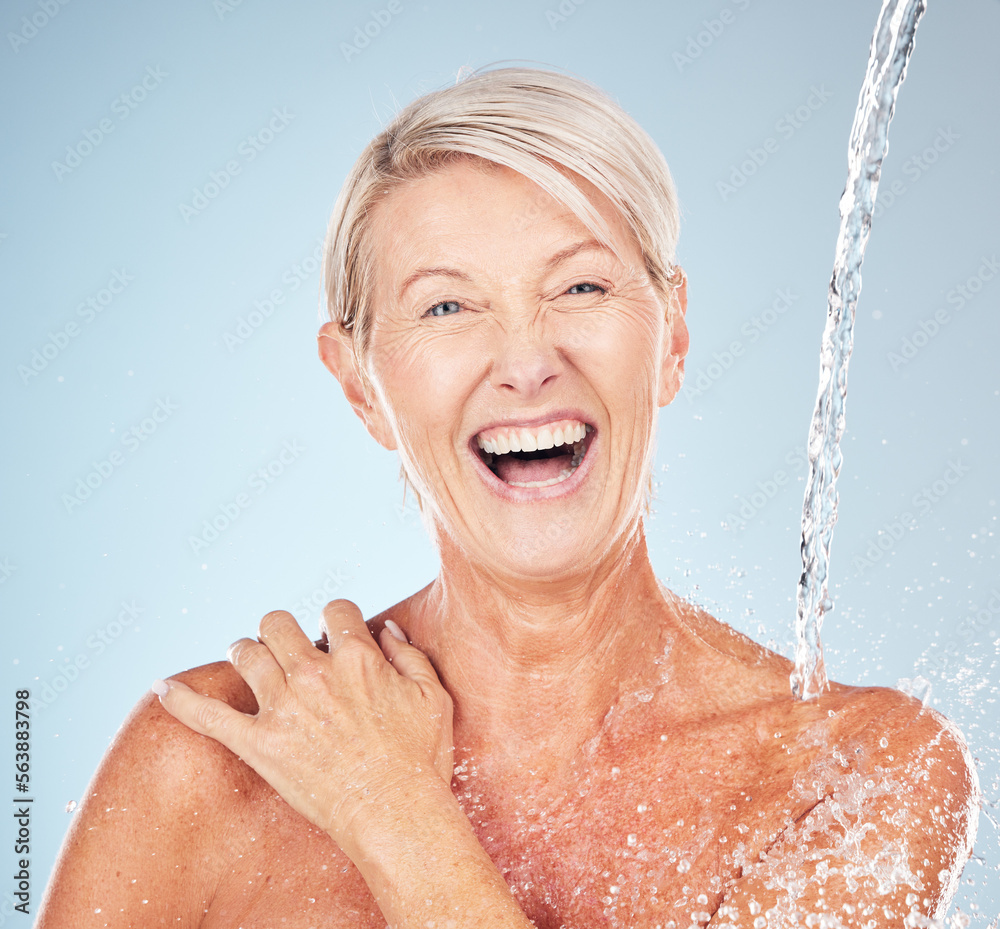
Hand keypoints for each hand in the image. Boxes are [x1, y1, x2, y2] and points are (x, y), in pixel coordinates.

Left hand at [154, 600, 453, 856]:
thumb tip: (388, 630)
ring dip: (247, 653)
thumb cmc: (420, 758)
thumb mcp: (433, 696)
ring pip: (245, 653)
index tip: (338, 636)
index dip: (337, 620)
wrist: (394, 814)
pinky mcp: (258, 744)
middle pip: (278, 623)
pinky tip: (164, 689)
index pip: (335, 610)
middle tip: (289, 650)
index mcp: (357, 658)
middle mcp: (314, 673)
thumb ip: (410, 655)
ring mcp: (282, 708)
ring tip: (251, 662)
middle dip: (283, 631)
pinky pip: (208, 715)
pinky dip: (181, 700)